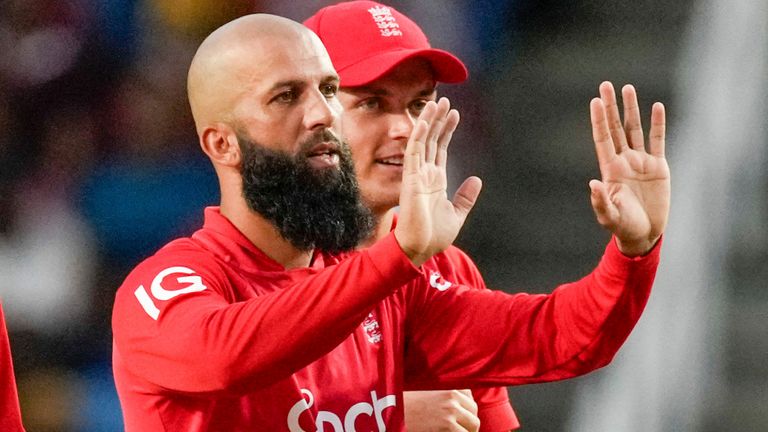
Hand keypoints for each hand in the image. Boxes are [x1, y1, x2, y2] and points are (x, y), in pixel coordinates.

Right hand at [394, 98, 481, 265]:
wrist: (420, 249)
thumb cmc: (434, 236)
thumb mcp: (457, 214)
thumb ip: (465, 196)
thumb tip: (477, 179)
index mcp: (435, 181)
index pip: (440, 149)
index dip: (446, 130)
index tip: (454, 114)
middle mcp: (425, 174)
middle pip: (432, 140)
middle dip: (438, 120)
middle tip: (444, 99)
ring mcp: (416, 175)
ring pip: (422, 141)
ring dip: (428, 122)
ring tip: (436, 103)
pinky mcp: (411, 180)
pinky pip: (413, 154)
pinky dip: (418, 136)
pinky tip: (423, 121)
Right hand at [404, 390, 479, 431]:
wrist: (390, 410)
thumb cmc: (407, 405)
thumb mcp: (429, 395)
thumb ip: (446, 399)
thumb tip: (461, 412)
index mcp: (449, 387)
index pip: (470, 401)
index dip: (467, 414)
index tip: (461, 422)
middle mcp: (452, 396)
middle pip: (474, 414)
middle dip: (469, 426)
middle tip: (459, 431)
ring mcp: (451, 410)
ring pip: (474, 425)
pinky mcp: (448, 425)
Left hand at [589, 82, 669, 255]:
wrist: (644, 234)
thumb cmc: (623, 226)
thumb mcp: (609, 216)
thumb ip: (601, 201)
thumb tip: (593, 184)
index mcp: (610, 169)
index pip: (603, 139)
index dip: (599, 120)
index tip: (595, 101)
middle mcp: (623, 161)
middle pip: (616, 128)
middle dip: (611, 107)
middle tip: (605, 84)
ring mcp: (640, 162)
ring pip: (635, 129)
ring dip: (632, 109)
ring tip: (627, 88)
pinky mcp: (658, 167)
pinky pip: (658, 140)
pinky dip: (658, 124)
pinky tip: (656, 106)